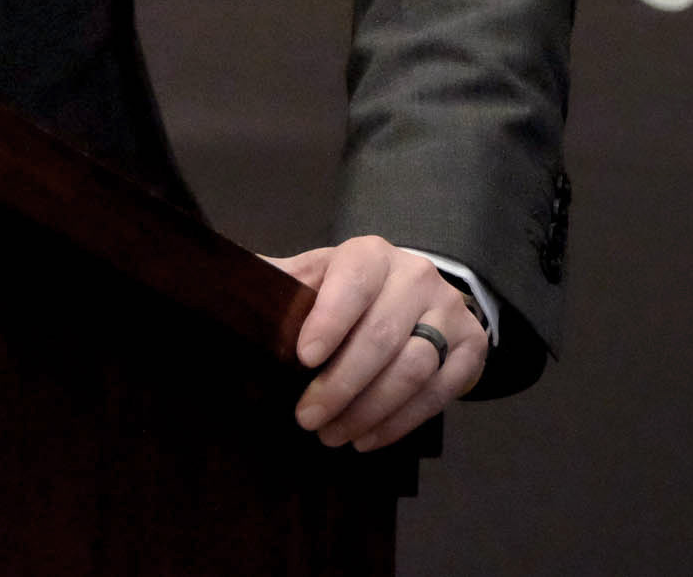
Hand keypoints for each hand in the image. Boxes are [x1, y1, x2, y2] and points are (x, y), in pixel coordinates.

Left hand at [271, 237, 486, 450]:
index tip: (303, 358)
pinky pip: (440, 392)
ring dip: (370, 410)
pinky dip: (402, 422)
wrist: (415, 297)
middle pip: (382, 336)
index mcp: (372, 255)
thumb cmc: (349, 293)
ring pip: (414, 367)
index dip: (331, 318)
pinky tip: (368, 438)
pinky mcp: (472, 346)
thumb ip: (278, 283)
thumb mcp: (315, 279)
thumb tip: (220, 285)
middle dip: (342, 384)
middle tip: (307, 419)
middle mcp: (416, 275)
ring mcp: (450, 310)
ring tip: (333, 436)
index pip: (355, 281)